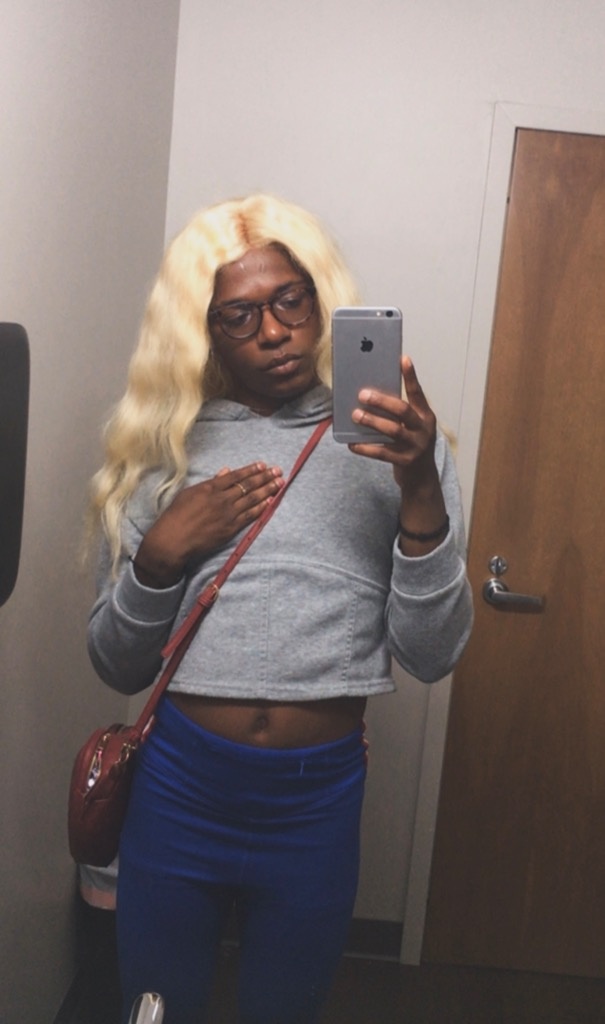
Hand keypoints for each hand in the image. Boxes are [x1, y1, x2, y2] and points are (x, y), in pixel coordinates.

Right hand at [132, 462, 283, 586]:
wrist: (173, 540)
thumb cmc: (176, 515)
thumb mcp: (189, 493)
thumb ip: (210, 482)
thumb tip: (225, 471)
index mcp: (210, 487)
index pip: (236, 476)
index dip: (251, 470)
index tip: (263, 465)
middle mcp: (222, 498)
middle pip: (248, 485)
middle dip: (265, 477)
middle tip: (278, 471)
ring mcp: (228, 513)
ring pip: (252, 498)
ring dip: (268, 490)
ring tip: (280, 483)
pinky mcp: (231, 528)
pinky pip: (250, 515)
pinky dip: (262, 507)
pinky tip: (271, 501)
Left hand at [349, 357, 447, 552]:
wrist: (422, 480)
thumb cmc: (411, 446)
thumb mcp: (411, 428)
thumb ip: (398, 415)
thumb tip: (370, 396)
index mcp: (425, 416)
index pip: (418, 393)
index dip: (411, 376)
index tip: (402, 358)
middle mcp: (423, 429)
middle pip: (403, 410)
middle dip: (382, 401)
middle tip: (363, 394)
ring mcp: (416, 446)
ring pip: (392, 430)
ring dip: (372, 421)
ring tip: (355, 414)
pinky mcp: (405, 462)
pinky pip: (382, 453)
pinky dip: (365, 448)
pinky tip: (351, 444)